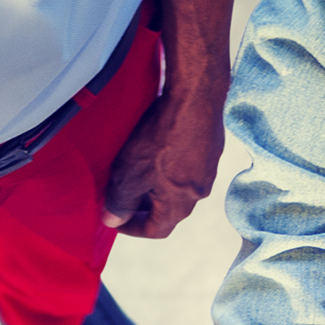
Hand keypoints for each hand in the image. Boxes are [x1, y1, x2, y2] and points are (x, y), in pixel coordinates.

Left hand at [101, 86, 226, 239]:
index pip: (156, 230)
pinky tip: (160, 149)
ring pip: (179, 188)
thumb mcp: (130, 174)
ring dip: (157, 186)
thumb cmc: (162, 136)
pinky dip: (170, 167)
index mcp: (180, 204)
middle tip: (123, 196)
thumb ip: (120, 201)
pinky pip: (188, 166)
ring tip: (139, 172)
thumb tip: (112, 220)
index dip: (132, 228)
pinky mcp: (212, 147)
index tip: (115, 219)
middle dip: (144, 207)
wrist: (195, 94)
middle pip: (169, 210)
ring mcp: (208, 169)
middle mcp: (199, 192)